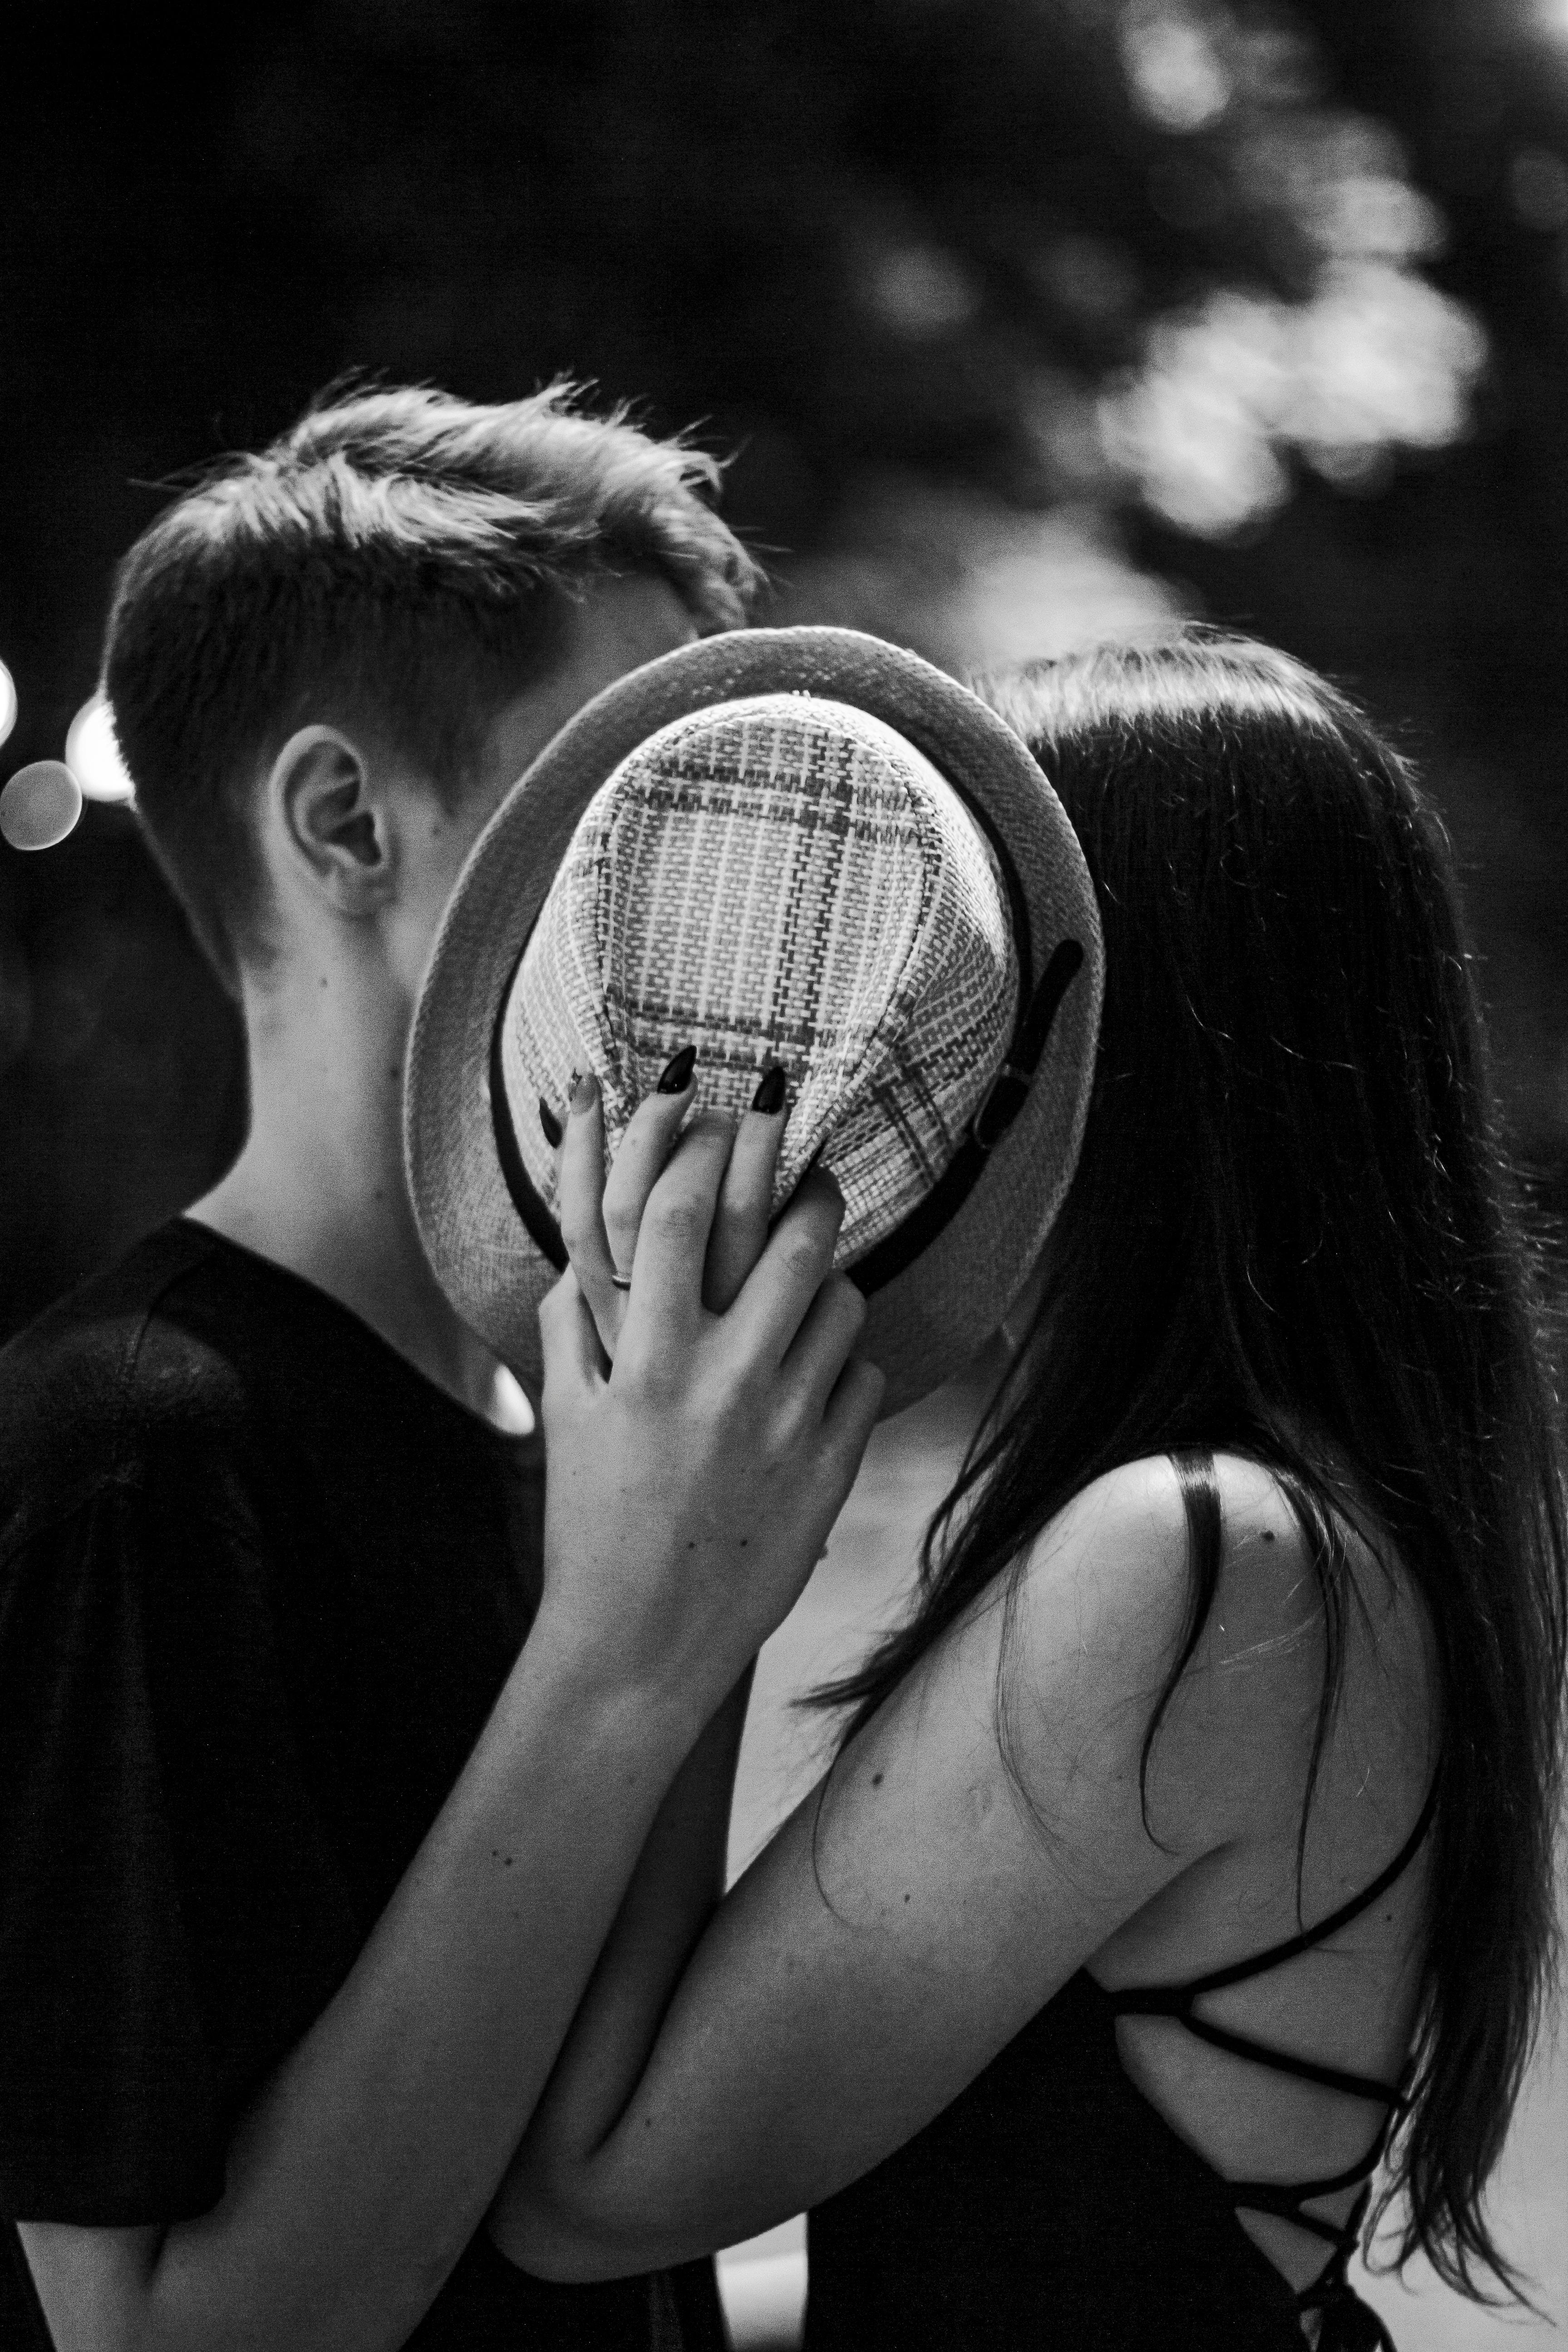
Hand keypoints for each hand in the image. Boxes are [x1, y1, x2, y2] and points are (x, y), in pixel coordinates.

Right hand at [536, 1087, 883, 1719]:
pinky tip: (818, 1372)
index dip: (705, 1139)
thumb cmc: (591, 1526)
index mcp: (647, 1359)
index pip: (683, 1211)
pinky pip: (864, 1376)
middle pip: (794, 1238)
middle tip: (812, 1167)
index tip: (722, 1105)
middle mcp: (723, 1381)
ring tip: (814, 1280)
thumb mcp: (568, 1418)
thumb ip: (572, 1324)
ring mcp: (786, 1426)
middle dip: (808, 1186)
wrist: (639, 1647)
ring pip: (842, 1302)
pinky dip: (846, 1363)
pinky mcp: (831, 1471)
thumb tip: (581, 1246)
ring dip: (830, 1279)